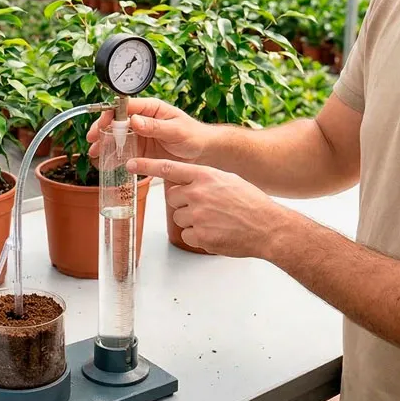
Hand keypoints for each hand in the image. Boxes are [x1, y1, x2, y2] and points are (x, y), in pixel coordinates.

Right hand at [87, 98, 210, 161]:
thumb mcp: (176, 130)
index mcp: (151, 108)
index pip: (125, 107)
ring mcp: (140, 135)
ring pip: (116, 137)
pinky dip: (113, 157)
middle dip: (101, 129)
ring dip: (104, 144)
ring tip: (95, 152)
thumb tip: (134, 120)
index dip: (111, 114)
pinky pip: (123, 152)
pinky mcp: (140, 150)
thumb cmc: (193, 135)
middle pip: (115, 121)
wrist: (202, 152)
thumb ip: (155, 126)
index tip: (103, 123)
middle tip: (92, 139)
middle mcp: (142, 120)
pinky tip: (105, 162)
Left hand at [127, 157, 292, 258]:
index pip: (169, 168)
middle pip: (173, 197)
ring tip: (216, 220)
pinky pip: (188, 235)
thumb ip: (204, 179)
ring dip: (192, 221)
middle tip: (208, 207)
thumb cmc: (251, 204)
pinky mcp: (200, 235)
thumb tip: (187, 182)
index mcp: (205, 175)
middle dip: (185, 203)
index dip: (147, 166)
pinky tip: (217, 232)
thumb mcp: (228, 180)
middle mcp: (198, 193)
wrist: (268, 228)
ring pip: (179, 217)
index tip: (130, 164)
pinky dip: (199, 236)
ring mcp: (197, 215)